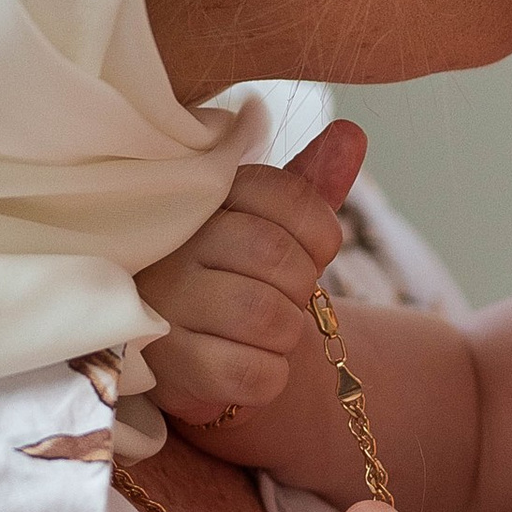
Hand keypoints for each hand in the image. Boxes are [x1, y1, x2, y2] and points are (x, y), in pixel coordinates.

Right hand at [134, 123, 363, 426]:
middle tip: (286, 300)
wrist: (204, 355)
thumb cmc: (244, 277)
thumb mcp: (279, 224)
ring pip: (263, 315)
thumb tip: (351, 134)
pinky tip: (252, 365)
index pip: (284, 193)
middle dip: (301, 287)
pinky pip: (249, 373)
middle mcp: (171, 242)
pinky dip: (270, 378)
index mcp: (201, 195)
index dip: (319, 233)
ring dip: (287, 334)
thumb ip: (313, 182)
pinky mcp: (165, 367)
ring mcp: (161, 303)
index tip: (315, 254)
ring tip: (267, 334)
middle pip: (272, 253)